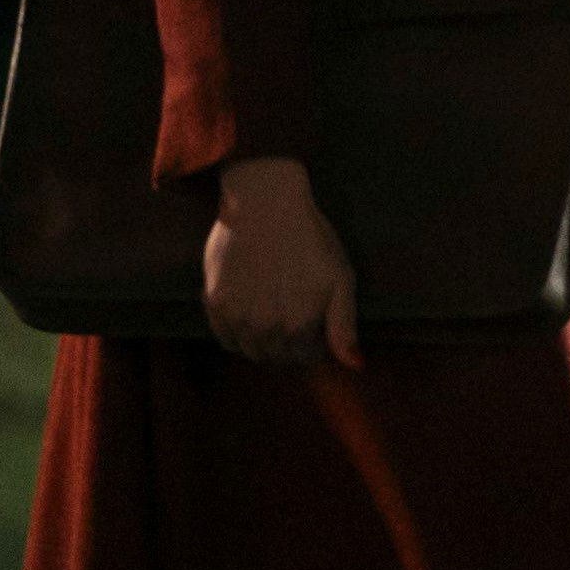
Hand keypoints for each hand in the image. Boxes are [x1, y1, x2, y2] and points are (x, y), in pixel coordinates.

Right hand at [202, 155, 362, 367]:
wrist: (266, 203)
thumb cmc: (310, 238)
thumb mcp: (341, 279)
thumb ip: (344, 326)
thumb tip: (354, 366)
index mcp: (299, 328)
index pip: (304, 357)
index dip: (312, 341)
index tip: (312, 320)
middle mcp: (266, 330)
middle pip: (276, 356)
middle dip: (287, 343)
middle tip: (291, 311)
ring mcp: (237, 318)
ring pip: (250, 350)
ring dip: (262, 340)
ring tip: (271, 308)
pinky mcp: (215, 303)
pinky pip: (225, 338)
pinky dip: (236, 332)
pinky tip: (248, 307)